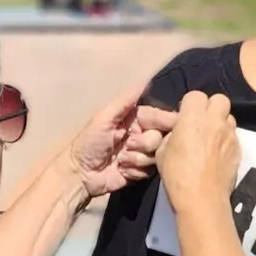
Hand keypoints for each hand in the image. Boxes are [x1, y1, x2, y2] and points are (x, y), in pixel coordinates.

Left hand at [65, 84, 178, 200]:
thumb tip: (146, 80)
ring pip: (156, 155)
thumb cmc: (89, 143)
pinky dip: (135, 171)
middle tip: (128, 145)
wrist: (80, 174)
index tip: (174, 125)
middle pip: (161, 137)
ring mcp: (141, 154)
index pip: (160, 116)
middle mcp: (141, 134)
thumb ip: (125, 100)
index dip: (168, 121)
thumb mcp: (104, 117)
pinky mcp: (140, 172)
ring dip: (138, 158)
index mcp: (134, 118)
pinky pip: (151, 171)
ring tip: (120, 160)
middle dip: (145, 143)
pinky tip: (122, 170)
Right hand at [157, 91, 239, 216]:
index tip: (184, 117)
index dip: (189, 105)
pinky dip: (226, 139)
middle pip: (219, 99)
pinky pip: (233, 135)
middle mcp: (215, 121)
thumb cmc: (177, 175)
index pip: (195, 95)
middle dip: (210, 107)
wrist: (201, 199)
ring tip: (211, 137)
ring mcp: (230, 134)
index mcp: (193, 117)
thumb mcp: (162, 152)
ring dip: (220, 122)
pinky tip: (218, 153)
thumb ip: (172, 135)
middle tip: (201, 122)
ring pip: (229, 117)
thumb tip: (178, 132)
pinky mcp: (239, 149)